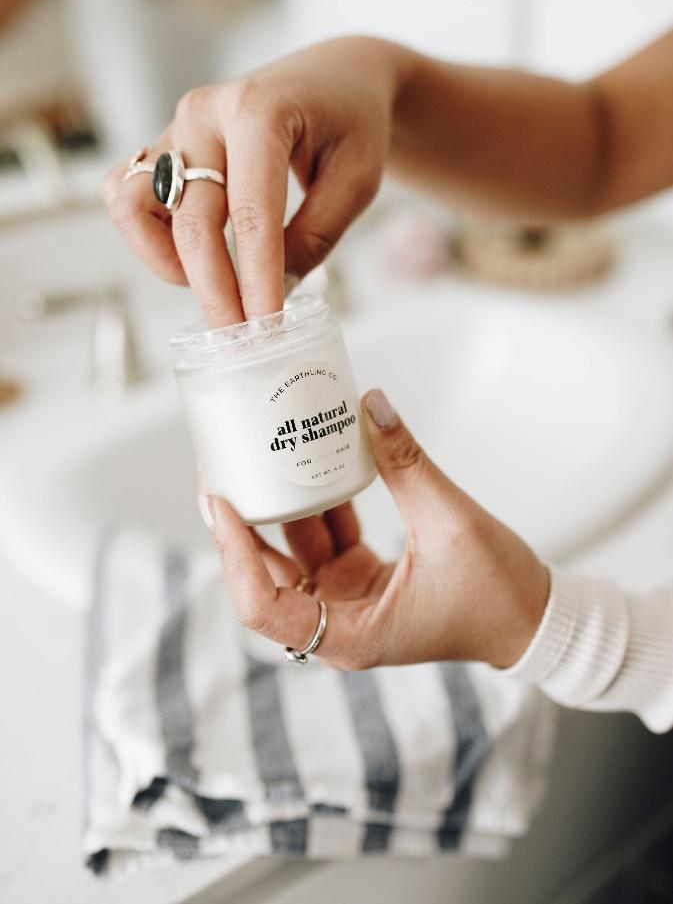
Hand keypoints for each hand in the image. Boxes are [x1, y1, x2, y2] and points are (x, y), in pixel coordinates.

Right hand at [102, 36, 405, 326]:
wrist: (335, 78)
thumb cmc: (353, 125)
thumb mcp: (357, 181)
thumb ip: (314, 237)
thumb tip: (271, 293)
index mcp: (261, 111)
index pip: (251, 213)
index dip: (255, 278)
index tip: (265, 326)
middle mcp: (206, 113)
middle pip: (192, 220)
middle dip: (214, 289)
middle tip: (240, 337)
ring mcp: (177, 127)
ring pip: (135, 207)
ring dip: (165, 261)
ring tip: (214, 287)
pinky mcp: (164, 144)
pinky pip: (127, 196)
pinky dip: (147, 237)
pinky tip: (190, 258)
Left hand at [205, 389, 549, 670]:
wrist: (533, 617)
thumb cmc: (498, 593)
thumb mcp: (450, 524)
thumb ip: (405, 464)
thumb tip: (371, 404)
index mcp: (348, 633)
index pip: (262, 604)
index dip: (234, 553)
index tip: (221, 499)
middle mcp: (336, 621)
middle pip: (264, 574)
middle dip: (238, 521)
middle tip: (219, 466)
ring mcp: (347, 600)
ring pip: (292, 551)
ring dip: (274, 505)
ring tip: (252, 454)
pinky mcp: (361, 579)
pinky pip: (324, 538)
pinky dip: (316, 503)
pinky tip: (306, 461)